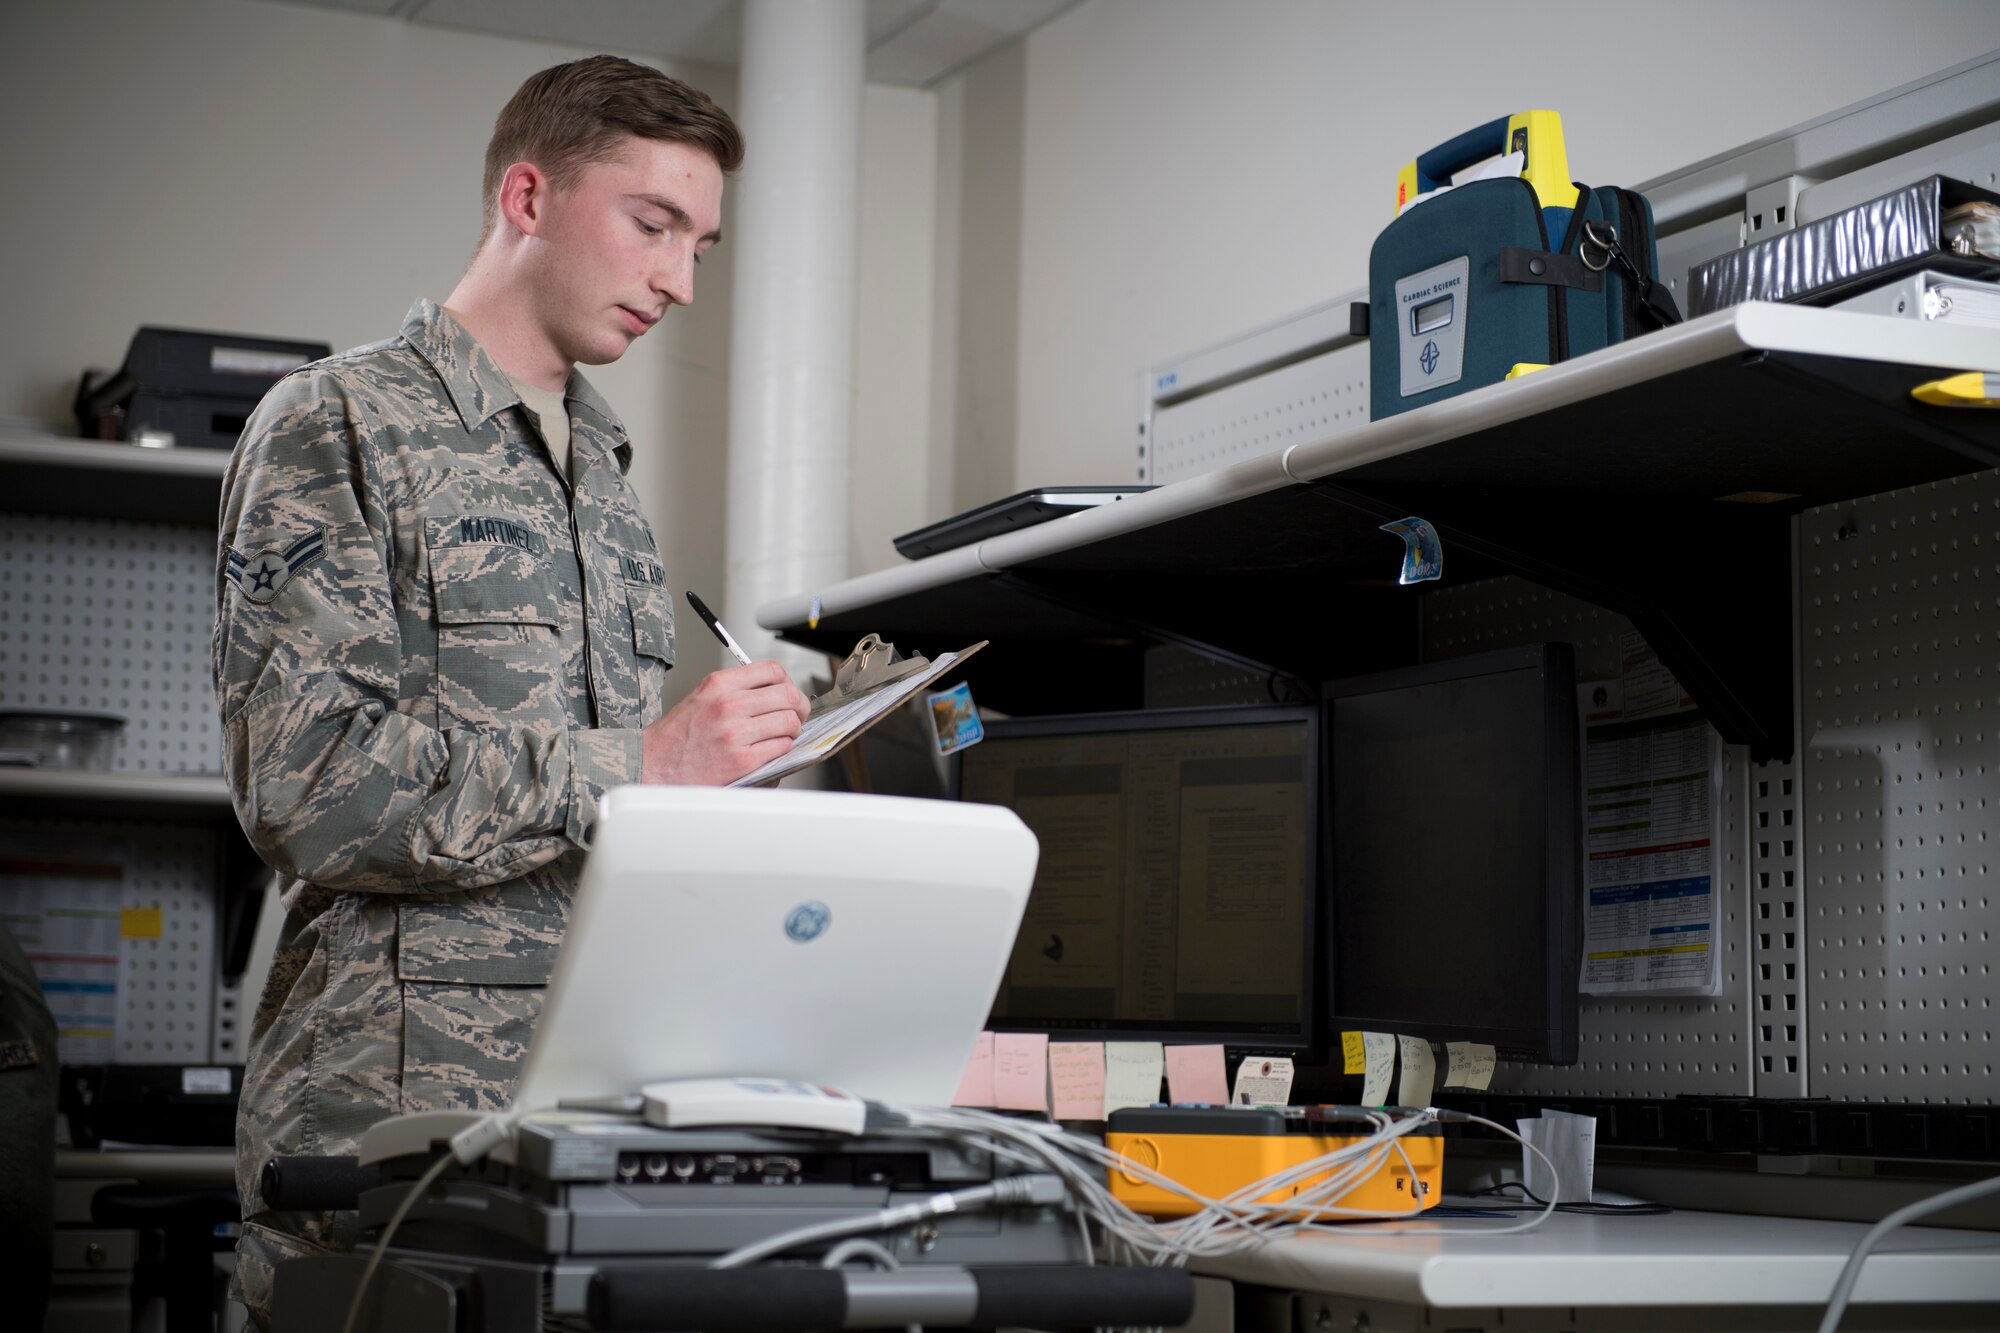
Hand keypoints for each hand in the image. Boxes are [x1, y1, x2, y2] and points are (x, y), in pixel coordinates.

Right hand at [640, 661, 810, 785]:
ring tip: (782, 735)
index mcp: (718, 684)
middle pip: (788, 695)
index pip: (771, 670)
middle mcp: (728, 704)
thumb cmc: (676, 737)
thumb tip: (771, 691)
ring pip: (789, 722)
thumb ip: (734, 690)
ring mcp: (736, 732)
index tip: (787, 692)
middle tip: (796, 715)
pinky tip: (771, 750)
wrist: (653, 765)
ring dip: (792, 730)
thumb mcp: (701, 697)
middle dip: (798, 706)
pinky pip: (781, 747)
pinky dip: (782, 749)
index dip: (787, 682)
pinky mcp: (742, 759)